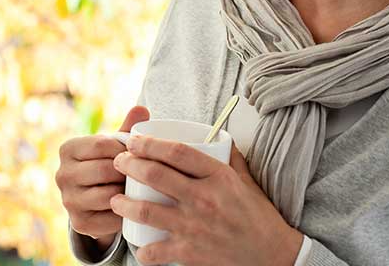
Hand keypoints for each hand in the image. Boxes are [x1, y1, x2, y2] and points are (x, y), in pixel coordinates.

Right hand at [55, 106, 149, 253]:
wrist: (96, 200)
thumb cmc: (108, 163)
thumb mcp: (114, 145)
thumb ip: (127, 128)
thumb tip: (142, 109)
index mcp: (67, 149)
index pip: (101, 145)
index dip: (124, 150)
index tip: (137, 153)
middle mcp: (62, 175)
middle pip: (105, 170)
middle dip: (128, 172)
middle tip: (145, 173)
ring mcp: (68, 200)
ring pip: (108, 195)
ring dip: (128, 193)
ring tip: (139, 188)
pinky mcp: (80, 223)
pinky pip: (110, 218)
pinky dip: (125, 213)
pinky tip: (133, 207)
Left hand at [109, 136, 303, 265]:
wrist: (273, 255)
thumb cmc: (258, 215)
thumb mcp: (246, 179)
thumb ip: (228, 156)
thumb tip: (211, 134)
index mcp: (218, 176)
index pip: (176, 151)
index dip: (149, 143)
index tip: (134, 141)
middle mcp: (204, 198)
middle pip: (154, 174)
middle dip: (129, 164)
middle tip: (119, 162)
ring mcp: (194, 227)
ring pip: (145, 211)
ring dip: (122, 203)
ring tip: (115, 199)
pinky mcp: (190, 253)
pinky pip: (154, 251)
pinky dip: (141, 249)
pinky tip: (137, 244)